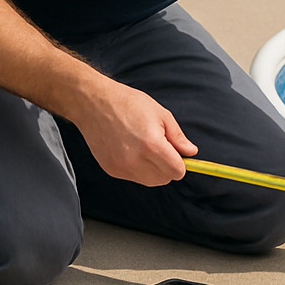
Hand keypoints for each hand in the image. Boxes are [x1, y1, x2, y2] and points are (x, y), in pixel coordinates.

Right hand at [72, 82, 197, 186]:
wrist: (93, 103)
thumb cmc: (127, 103)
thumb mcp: (160, 114)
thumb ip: (177, 137)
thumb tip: (191, 152)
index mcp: (152, 145)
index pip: (177, 172)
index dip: (180, 163)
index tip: (176, 154)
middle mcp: (135, 160)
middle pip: (164, 180)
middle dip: (167, 167)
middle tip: (160, 148)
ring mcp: (121, 167)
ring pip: (149, 181)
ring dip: (153, 170)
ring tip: (144, 148)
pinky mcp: (111, 170)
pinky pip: (133, 177)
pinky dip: (137, 168)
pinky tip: (130, 150)